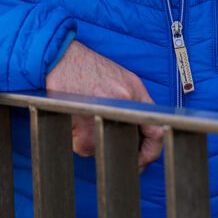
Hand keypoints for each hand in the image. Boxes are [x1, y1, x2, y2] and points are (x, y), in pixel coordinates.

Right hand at [44, 40, 164, 170]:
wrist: (61, 59)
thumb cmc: (89, 68)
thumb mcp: (121, 79)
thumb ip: (134, 103)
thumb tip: (142, 133)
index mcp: (136, 92)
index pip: (156, 132)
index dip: (150, 151)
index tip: (143, 159)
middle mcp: (124, 104)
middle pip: (133, 145)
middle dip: (125, 152)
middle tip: (115, 150)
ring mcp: (104, 115)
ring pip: (105, 147)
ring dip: (96, 141)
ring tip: (88, 119)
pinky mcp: (84, 127)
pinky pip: (85, 148)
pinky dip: (79, 140)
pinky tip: (76, 121)